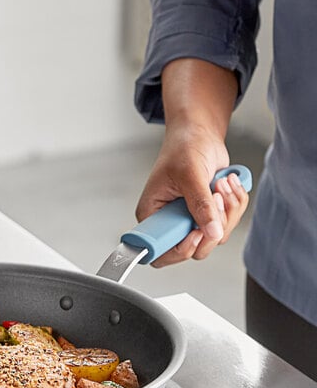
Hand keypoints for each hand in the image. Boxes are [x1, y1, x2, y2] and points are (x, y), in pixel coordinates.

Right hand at [136, 123, 249, 266]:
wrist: (200, 136)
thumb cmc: (184, 148)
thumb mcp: (190, 174)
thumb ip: (200, 205)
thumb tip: (211, 232)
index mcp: (152, 215)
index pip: (159, 251)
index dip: (179, 249)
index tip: (195, 231)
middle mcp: (169, 222)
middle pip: (192, 250)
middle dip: (211, 226)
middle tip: (215, 199)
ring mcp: (190, 221)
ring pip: (214, 238)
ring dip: (227, 211)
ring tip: (222, 184)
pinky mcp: (208, 215)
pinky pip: (227, 225)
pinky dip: (235, 205)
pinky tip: (228, 184)